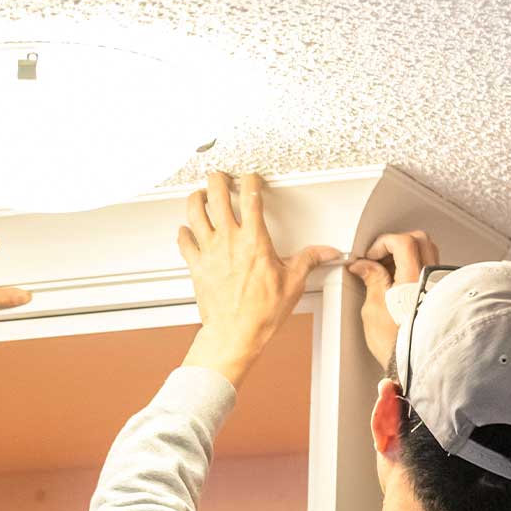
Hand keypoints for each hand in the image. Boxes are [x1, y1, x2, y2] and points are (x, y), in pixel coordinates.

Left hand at [179, 172, 339, 386]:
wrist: (235, 333)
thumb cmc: (261, 313)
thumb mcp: (292, 283)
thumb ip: (308, 260)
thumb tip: (326, 252)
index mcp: (254, 240)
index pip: (251, 197)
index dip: (250, 181)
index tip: (251, 177)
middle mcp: (228, 240)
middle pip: (216, 195)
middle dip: (217, 180)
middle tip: (220, 176)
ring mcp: (209, 251)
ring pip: (194, 212)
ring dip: (196, 199)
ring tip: (200, 194)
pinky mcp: (196, 265)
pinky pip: (184, 241)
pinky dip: (184, 232)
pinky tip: (187, 229)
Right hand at [345, 231, 440, 369]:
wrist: (416, 364)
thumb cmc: (398, 345)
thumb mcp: (374, 309)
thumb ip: (372, 280)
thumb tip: (364, 266)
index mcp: (413, 278)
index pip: (402, 241)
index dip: (381, 244)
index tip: (370, 256)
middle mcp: (432, 278)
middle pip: (419, 240)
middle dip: (395, 244)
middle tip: (379, 258)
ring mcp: (440, 285)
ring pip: (428, 253)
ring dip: (406, 255)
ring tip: (388, 271)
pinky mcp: (442, 295)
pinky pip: (431, 268)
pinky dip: (415, 267)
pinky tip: (401, 283)